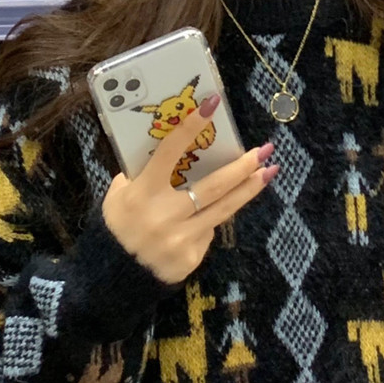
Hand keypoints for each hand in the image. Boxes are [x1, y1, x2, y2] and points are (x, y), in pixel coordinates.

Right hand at [102, 93, 276, 284]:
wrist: (114, 277)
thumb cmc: (117, 227)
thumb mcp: (118, 195)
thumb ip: (142, 174)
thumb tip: (173, 148)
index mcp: (141, 194)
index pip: (169, 152)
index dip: (191, 126)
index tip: (212, 105)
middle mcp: (163, 216)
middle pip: (212, 186)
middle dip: (242, 166)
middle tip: (264, 150)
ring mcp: (180, 239)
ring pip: (223, 209)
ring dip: (249, 189)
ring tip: (269, 172)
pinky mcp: (191, 257)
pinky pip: (209, 231)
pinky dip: (213, 218)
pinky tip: (213, 213)